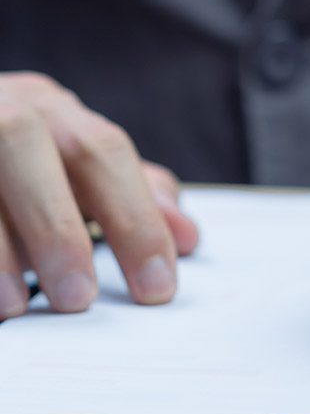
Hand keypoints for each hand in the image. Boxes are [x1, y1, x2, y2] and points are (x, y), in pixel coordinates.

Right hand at [0, 72, 198, 318]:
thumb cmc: (16, 158)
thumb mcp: (68, 164)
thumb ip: (126, 194)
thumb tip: (186, 234)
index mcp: (50, 110)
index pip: (104, 152)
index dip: (135, 216)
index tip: (158, 284)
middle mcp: (0, 108)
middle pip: (27, 144)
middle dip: (57, 224)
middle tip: (79, 298)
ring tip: (16, 305)